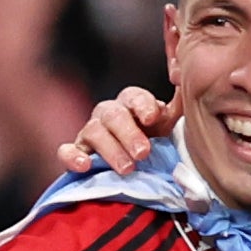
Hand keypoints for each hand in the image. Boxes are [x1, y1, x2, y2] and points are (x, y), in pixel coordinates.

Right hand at [57, 85, 180, 174]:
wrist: (144, 173)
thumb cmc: (160, 145)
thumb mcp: (174, 126)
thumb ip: (180, 105)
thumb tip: (183, 77)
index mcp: (134, 105)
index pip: (134, 96)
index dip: (143, 105)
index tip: (152, 118)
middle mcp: (110, 115)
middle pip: (114, 115)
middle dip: (129, 133)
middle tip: (143, 152)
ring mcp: (91, 134)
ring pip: (92, 131)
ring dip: (110, 150)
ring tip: (127, 169)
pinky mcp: (77, 154)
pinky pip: (67, 151)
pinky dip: (72, 156)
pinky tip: (84, 166)